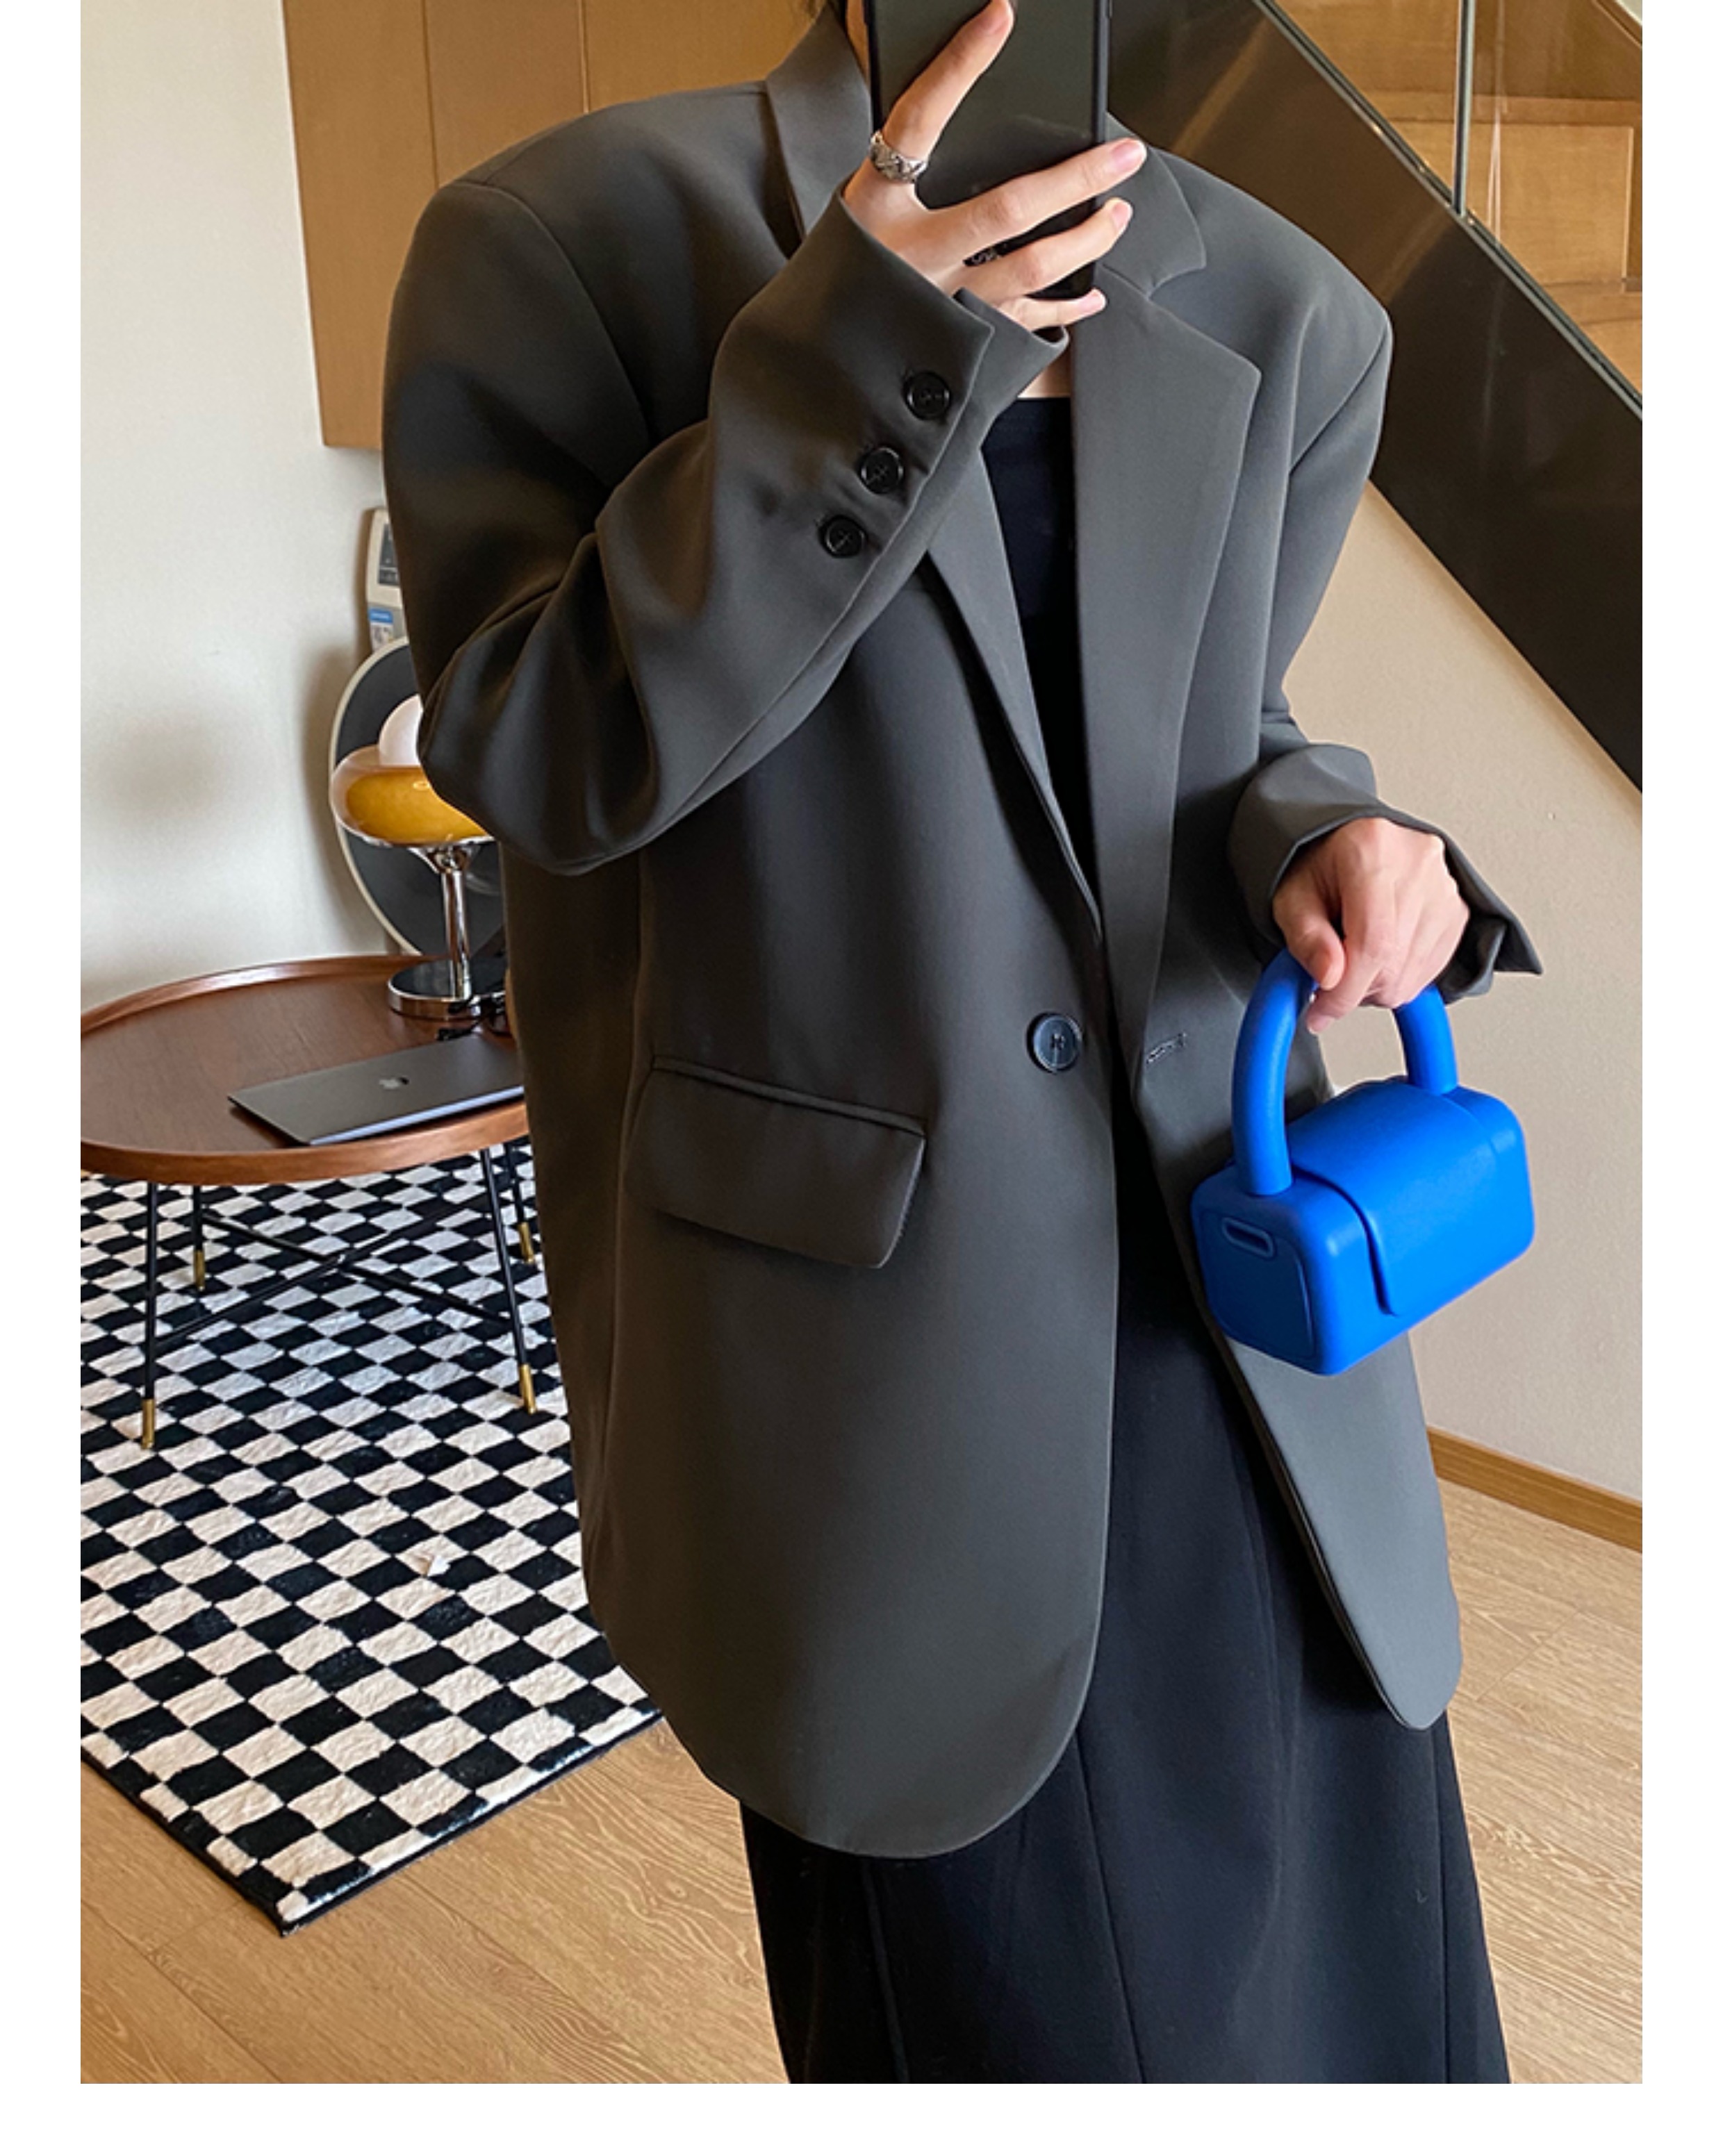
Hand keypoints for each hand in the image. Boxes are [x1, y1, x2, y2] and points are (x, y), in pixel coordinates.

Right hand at [840, 0, 1145, 335]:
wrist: (821, 361)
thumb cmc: (848, 269)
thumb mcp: (861, 205)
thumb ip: (904, 158)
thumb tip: (954, 89)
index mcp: (875, 205)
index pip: (919, 120)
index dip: (959, 65)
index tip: (1001, 16)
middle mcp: (911, 255)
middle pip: (1007, 209)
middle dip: (1076, 177)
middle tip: (1125, 153)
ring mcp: (940, 303)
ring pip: (1031, 269)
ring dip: (1086, 239)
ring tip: (1118, 213)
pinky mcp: (960, 345)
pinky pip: (1026, 324)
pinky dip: (1065, 309)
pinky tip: (1092, 293)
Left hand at [1270, 817, 1469, 1032]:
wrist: (1348, 847)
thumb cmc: (1319, 869)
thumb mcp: (1291, 899)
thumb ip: (1306, 940)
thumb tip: (1329, 978)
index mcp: (1372, 850)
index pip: (1372, 943)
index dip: (1344, 991)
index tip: (1321, 1012)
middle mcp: (1417, 864)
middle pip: (1393, 964)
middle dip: (1355, 987)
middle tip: (1330, 972)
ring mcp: (1445, 887)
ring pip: (1412, 976)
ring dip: (1376, 984)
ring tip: (1353, 954)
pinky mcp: (1458, 911)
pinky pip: (1431, 971)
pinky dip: (1399, 976)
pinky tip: (1380, 952)